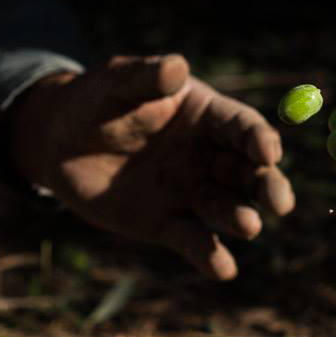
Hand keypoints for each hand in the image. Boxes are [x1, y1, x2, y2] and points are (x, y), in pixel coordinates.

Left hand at [7, 54, 295, 279]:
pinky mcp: (168, 224)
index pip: (242, 127)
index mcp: (205, 115)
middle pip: (248, 172)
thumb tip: (177, 67)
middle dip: (267, 185)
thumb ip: (146, 78)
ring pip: (226, 208)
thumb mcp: (114, 83)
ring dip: (240, 218)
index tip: (267, 152)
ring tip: (248, 226)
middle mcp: (208, 156)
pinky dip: (210, 256)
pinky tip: (223, 269)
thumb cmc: (92, 101)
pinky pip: (194, 241)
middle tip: (279, 202)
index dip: (258, 139)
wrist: (56, 144)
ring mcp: (190, 192)